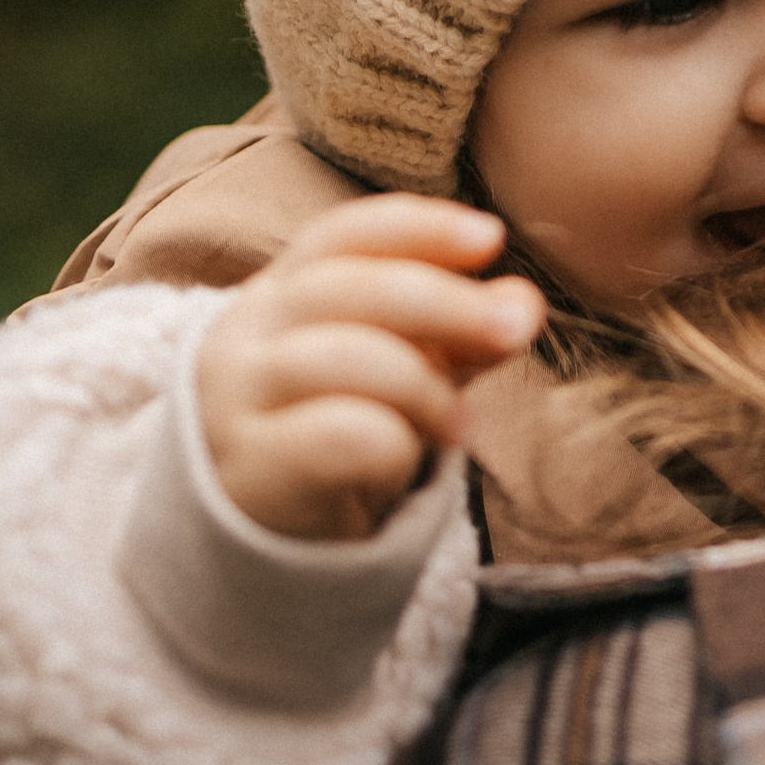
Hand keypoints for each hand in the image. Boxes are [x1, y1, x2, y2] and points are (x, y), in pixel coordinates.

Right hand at [198, 197, 547, 540]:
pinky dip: (392, 442)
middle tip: (516, 328)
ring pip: (342, 358)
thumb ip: (459, 336)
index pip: (344, 236)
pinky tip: (406, 465)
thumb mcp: (402, 372)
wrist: (258, 535)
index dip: (418, 229)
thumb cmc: (335, 430)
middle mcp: (248, 331)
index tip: (492, 238)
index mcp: (282, 291)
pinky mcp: (251, 468)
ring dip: (422, 386)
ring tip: (463, 425)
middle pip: (345, 288)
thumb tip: (525, 301)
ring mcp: (239, 399)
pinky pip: (337, 435)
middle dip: (443, 303)